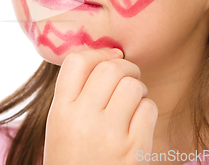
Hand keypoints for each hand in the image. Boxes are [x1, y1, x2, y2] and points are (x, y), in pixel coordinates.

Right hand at [43, 48, 157, 164]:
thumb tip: (112, 54)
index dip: (97, 53)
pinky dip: (147, 111)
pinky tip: (138, 124)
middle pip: (110, 67)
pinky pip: (148, 108)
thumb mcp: (60, 126)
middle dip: (125, 67)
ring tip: (132, 104)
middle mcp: (81, 119)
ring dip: (138, 90)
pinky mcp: (133, 149)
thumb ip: (76, 93)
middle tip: (127, 79)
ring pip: (133, 85)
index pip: (77, 61)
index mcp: (59, 111)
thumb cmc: (74, 159)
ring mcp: (108, 134)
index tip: (108, 58)